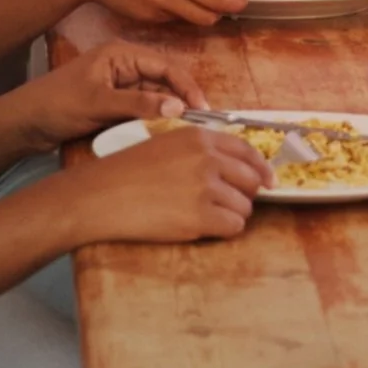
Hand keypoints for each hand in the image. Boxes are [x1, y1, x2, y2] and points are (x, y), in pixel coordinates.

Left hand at [0, 41, 209, 152]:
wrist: (23, 124)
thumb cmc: (58, 105)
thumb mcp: (100, 103)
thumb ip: (140, 104)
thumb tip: (179, 108)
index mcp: (121, 55)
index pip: (166, 66)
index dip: (187, 86)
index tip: (203, 109)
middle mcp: (124, 67)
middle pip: (164, 82)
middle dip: (181, 100)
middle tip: (199, 124)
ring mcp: (120, 86)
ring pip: (155, 98)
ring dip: (168, 113)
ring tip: (184, 132)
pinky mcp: (114, 104)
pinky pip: (143, 110)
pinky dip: (153, 120)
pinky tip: (163, 133)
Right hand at [60, 125, 273, 244]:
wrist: (99, 196)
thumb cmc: (126, 172)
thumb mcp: (166, 144)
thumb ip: (200, 150)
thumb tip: (234, 167)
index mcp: (200, 138)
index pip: (247, 151)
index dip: (261, 169)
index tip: (268, 181)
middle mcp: (207, 159)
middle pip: (252, 180)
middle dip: (244, 194)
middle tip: (227, 204)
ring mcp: (206, 188)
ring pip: (245, 206)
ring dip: (231, 214)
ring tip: (204, 215)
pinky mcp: (200, 217)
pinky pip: (234, 226)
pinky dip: (224, 230)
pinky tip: (204, 227)